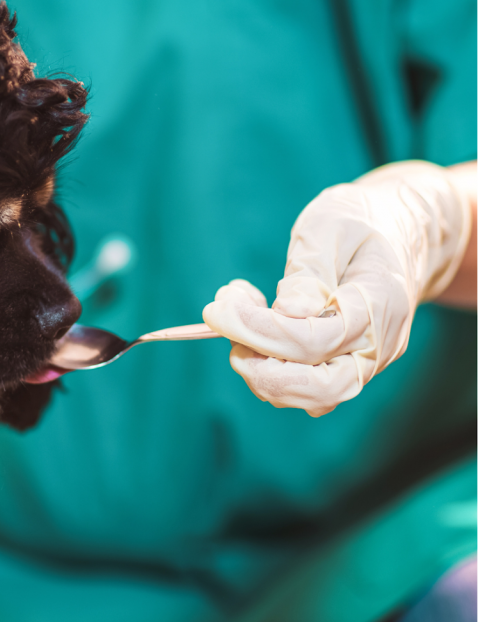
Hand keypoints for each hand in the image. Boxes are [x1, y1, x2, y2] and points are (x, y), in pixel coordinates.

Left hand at [203, 160, 474, 416]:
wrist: (401, 236)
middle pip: (320, 389)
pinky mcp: (347, 368)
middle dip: (260, 369)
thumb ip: (309, 271)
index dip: (258, 330)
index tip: (220, 308)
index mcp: (377, 303)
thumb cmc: (359, 223)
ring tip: (237, 319)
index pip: (312, 340)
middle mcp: (376, 345)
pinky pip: (307, 391)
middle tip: (225, 328)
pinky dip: (271, 372)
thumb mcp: (330, 226)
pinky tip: (254, 332)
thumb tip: (287, 312)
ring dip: (260, 370)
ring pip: (311, 399)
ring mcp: (365, 362)